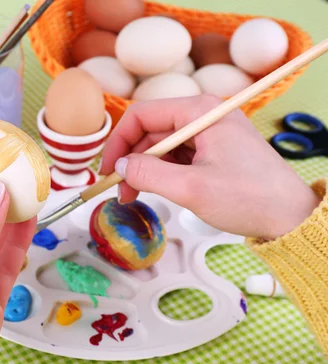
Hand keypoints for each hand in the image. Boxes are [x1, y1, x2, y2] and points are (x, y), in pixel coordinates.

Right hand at [100, 95, 319, 239]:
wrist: (289, 216)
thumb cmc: (249, 198)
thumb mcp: (190, 188)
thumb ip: (148, 174)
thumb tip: (118, 167)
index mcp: (199, 112)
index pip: (142, 115)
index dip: (118, 142)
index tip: (107, 171)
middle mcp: (202, 116)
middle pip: (149, 131)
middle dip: (130, 161)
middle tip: (119, 192)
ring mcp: (207, 133)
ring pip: (160, 145)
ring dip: (142, 170)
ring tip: (133, 196)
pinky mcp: (211, 150)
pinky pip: (175, 156)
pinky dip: (159, 173)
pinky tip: (153, 191)